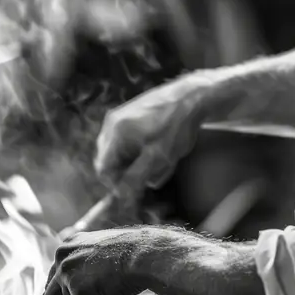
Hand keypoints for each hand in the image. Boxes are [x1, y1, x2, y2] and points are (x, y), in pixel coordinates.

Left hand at [35, 228, 145, 294]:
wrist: (140, 254)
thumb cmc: (129, 252)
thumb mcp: (99, 254)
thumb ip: (82, 270)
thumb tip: (75, 292)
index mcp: (67, 248)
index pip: (54, 276)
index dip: (53, 292)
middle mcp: (62, 263)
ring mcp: (68, 281)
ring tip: (113, 291)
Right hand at [94, 74, 209, 196]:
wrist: (192, 96)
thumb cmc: (174, 127)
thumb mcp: (157, 158)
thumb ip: (135, 178)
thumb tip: (120, 197)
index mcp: (114, 133)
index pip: (103, 169)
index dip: (116, 186)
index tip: (135, 193)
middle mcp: (111, 124)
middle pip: (110, 161)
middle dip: (130, 172)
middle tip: (153, 174)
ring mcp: (121, 117)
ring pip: (122, 153)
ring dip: (139, 162)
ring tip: (164, 160)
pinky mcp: (131, 115)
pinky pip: (129, 142)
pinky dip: (143, 151)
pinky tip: (162, 149)